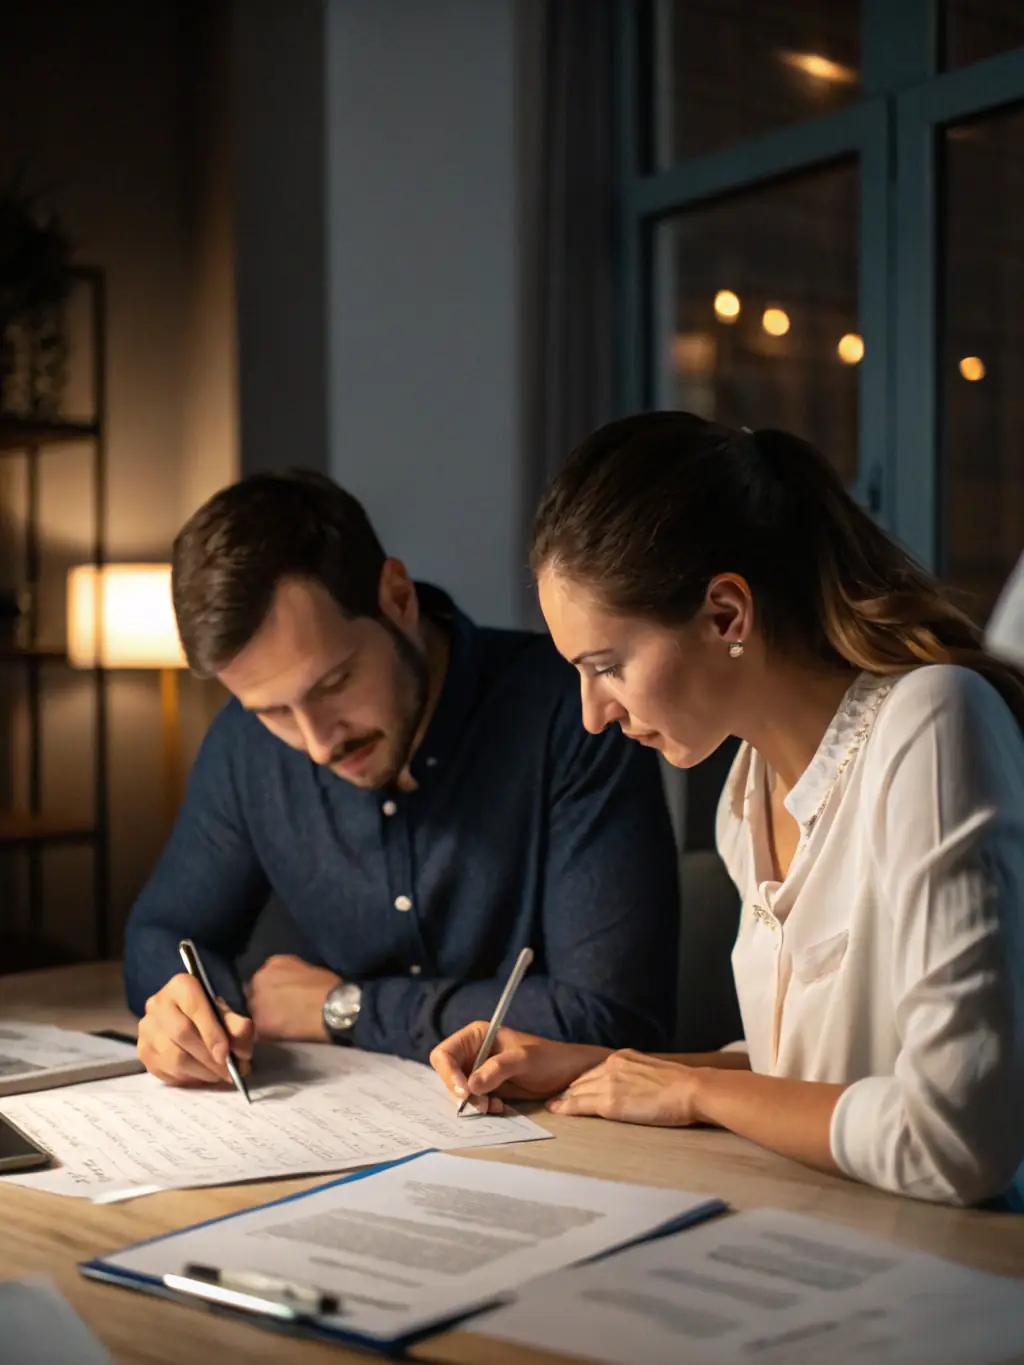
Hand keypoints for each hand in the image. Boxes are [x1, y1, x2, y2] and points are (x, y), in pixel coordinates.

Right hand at [138, 973, 254, 1086]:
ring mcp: (146, 1028)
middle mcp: (158, 1004)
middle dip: (209, 1058)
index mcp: (181, 985)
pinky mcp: (143, 1050)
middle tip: (229, 1072)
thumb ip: (238, 1025)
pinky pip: (164, 1071)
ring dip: (200, 1072)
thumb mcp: (229, 1012)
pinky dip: (187, 1078)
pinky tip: (202, 1076)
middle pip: (183, 1034)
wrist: (189, 1017)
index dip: (212, 1033)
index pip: (195, 1008)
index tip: (226, 1054)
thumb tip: (241, 1046)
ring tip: (219, 1075)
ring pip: (173, 1057)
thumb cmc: (213, 1012)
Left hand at [246, 955, 340, 1040]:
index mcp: (272, 964)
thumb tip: (284, 985)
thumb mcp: (305, 969)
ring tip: (278, 1025)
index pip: (261, 978)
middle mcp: (259, 979)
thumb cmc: (327, 987)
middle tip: (276, 1012)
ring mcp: (257, 1002)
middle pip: (252, 994)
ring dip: (262, 1018)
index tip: (277, 997)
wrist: (334, 1008)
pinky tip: (278, 1035)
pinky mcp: (260, 1024)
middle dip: (261, 1002)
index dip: (268, 989)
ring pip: (252, 1012)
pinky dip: (265, 1033)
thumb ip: (287, 975)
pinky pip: (258, 1030)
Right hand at [430, 1023, 610, 1113]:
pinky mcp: (487, 1088)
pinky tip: (499, 1107)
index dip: (448, 1073)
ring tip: (494, 1106)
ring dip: (472, 1102)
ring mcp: (479, 1071)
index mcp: (476, 1036)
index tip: (464, 1091)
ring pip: (458, 1091)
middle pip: (447, 1075)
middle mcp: (473, 1052)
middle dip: (460, 1092)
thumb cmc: (548, 1058)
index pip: (444, 1054)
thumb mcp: (524, 1060)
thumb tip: (471, 1086)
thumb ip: (497, 1069)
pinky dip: (481, 1107)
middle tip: (482, 1105)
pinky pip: (473, 1100)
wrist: (567, 1074)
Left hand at [546, 1049, 701, 1126]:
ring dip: (563, 1098)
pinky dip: (565, 1108)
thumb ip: (636, 1074)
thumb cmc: (682, 1085)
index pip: (593, 1070)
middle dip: (568, 1089)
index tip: (570, 1087)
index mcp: (622, 1057)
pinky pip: (580, 1105)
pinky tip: (556, 1110)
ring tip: (552, 1105)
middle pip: (581, 1079)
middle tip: (554, 1098)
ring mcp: (609, 1083)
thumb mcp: (653, 1070)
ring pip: (577, 1091)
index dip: (581, 1081)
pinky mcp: (610, 1103)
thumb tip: (632, 1086)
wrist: (691, 1089)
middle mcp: (611, 1066)